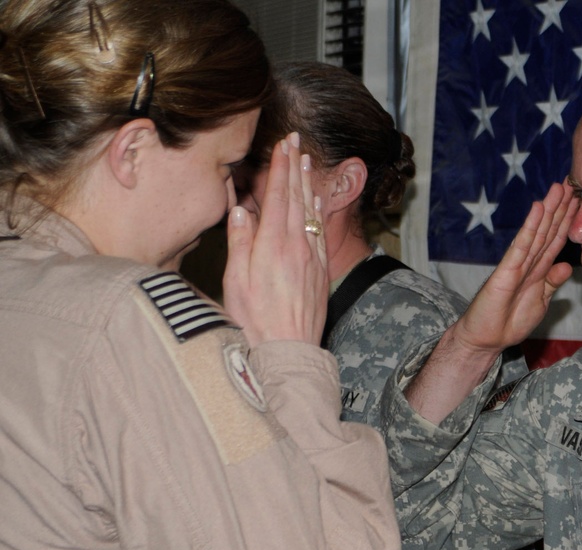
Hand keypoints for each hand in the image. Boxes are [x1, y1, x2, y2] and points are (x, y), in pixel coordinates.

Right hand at [223, 132, 326, 346]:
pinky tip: (317, 201)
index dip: (280, 167)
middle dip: (294, 166)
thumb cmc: (254, 321)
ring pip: (310, 211)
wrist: (289, 350)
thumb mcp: (236, 282)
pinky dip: (318, 211)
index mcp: (272, 244)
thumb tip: (241, 210)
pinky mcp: (320, 270)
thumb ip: (240, 242)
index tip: (282, 144)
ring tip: (306, 161)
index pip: (277, 196)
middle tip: (295, 141)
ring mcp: (311, 257)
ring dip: (307, 183)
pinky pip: (320, 231)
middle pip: (296, 197)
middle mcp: (296, 245)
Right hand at [403, 182, 576, 423]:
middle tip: (572, 182)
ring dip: (548, 209)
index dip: (567, 220)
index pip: (555, 240)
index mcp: (538, 270)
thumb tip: (566, 265)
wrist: (486, 339)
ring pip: (536, 232)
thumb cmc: (510, 322)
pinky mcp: (506, 272)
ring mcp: (516, 265)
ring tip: (558, 188)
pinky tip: (537, 209)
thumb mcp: (540, 302)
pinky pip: (521, 246)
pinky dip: (530, 227)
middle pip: (548, 230)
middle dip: (560, 207)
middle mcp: (528, 263)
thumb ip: (552, 284)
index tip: (580, 200)